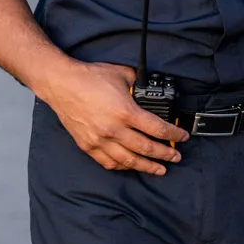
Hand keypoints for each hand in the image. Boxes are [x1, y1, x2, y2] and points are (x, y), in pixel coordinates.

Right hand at [40, 61, 187, 174]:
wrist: (61, 84)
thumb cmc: (90, 77)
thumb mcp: (122, 74)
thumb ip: (139, 83)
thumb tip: (149, 88)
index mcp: (126, 112)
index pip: (157, 129)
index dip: (174, 135)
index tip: (182, 137)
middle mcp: (114, 130)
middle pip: (146, 149)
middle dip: (165, 155)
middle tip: (176, 157)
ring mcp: (99, 140)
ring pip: (128, 161)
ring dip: (147, 166)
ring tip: (160, 169)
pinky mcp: (88, 145)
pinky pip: (108, 162)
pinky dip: (122, 167)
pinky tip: (131, 166)